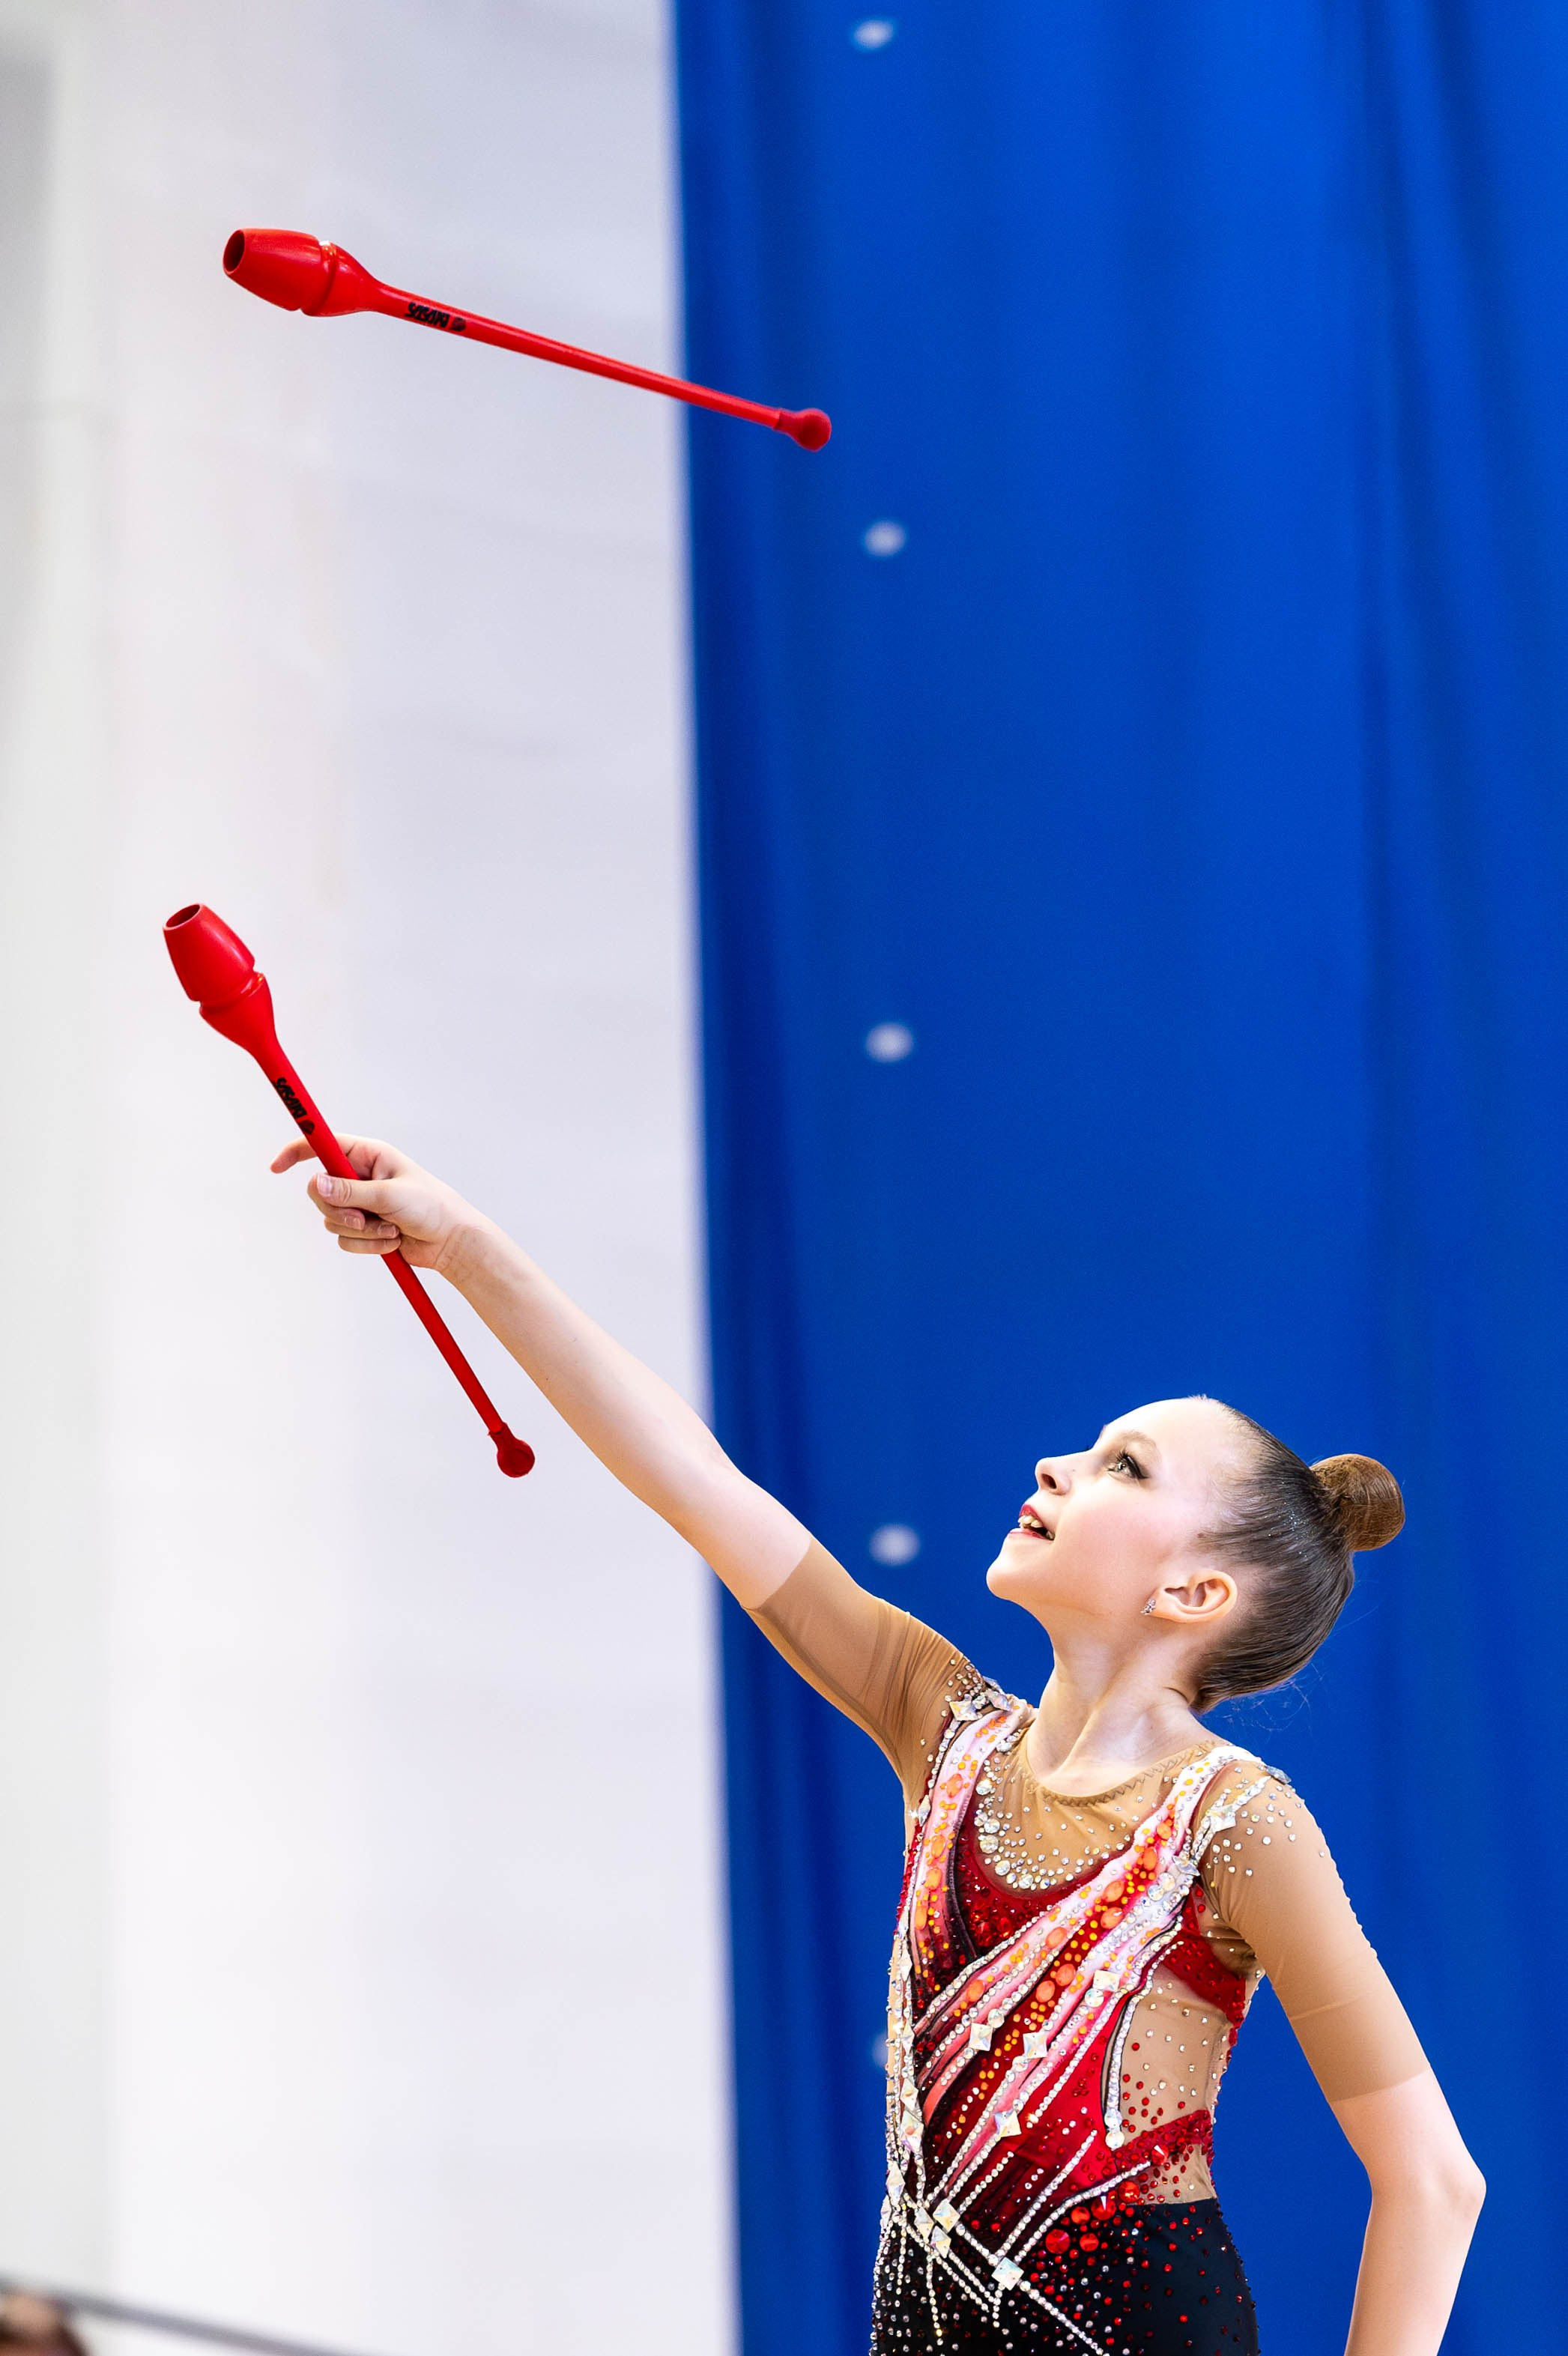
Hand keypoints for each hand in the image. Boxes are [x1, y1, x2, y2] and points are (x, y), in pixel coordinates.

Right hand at [270, 1133, 485, 1278]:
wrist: (450, 1241)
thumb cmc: (431, 1207)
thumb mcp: (391, 1195)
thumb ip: (352, 1191)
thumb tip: (315, 1184)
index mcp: (367, 1155)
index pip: (321, 1145)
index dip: (295, 1152)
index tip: (276, 1168)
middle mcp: (359, 1176)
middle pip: (319, 1191)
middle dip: (340, 1210)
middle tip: (364, 1218)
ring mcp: (359, 1203)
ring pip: (331, 1219)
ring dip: (361, 1231)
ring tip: (390, 1229)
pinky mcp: (362, 1228)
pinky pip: (344, 1240)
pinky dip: (367, 1245)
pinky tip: (391, 1241)